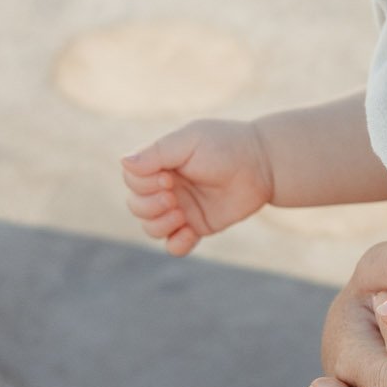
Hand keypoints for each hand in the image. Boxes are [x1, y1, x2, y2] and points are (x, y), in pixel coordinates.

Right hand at [122, 120, 276, 255]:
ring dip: (160, 225)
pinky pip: (174, 246)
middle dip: (148, 206)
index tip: (168, 176)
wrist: (263, 165)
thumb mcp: (190, 141)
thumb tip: (123, 161)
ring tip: (182, 215)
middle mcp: (167, 187)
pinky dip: (176, 245)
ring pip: (150, 228)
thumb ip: (157, 152)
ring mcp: (181, 208)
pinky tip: (190, 233)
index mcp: (161, 163)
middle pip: (136, 206)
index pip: (131, 179)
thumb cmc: (226, 146)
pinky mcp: (198, 226)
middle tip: (173, 196)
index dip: (142, 184)